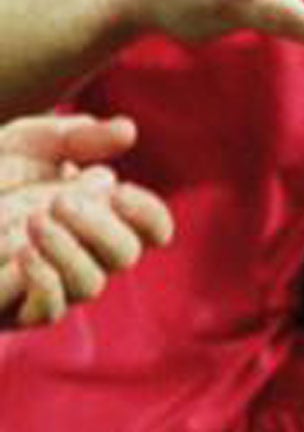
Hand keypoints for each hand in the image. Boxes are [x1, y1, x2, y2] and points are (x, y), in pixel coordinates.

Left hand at [0, 113, 173, 328]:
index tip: (120, 190)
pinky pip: (50, 310)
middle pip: (126, 255)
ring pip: (91, 284)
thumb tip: (128, 132)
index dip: (149, 214)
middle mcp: (79, 251)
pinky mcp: (15, 309)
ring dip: (70, 250)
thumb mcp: (27, 143)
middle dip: (101, 227)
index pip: (150, 228)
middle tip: (60, 200)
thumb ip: (77, 135)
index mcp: (94, 214)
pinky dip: (45, 279)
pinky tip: (23, 252)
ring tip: (34, 219)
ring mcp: (49, 282)